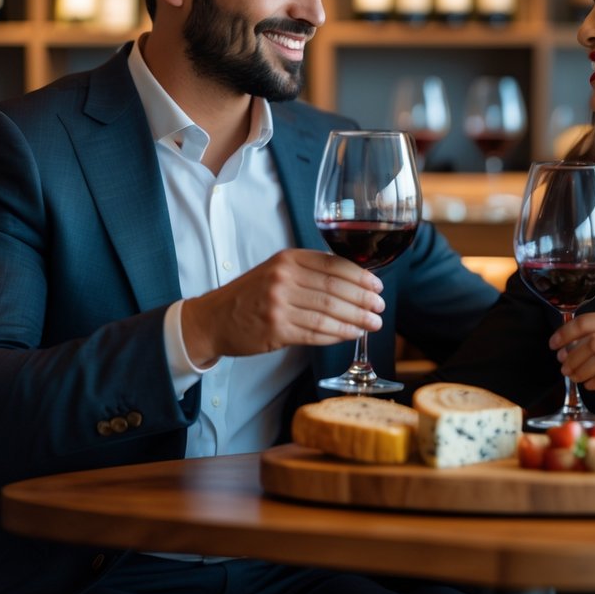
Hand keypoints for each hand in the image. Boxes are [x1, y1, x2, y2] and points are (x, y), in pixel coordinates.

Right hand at [180, 249, 384, 365]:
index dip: (360, 276)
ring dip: (356, 319)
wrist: (213, 319)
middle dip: (363, 300)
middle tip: (381, 308)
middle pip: (335, 289)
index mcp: (287, 259)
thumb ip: (309, 272)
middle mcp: (283, 278)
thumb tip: (354, 281)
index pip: (333, 265)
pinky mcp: (276, 330)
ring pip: (328, 312)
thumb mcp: (277, 271)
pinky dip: (338, 334)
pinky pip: (316, 332)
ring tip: (373, 324)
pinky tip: (352, 334)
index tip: (377, 286)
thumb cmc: (251, 295)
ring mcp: (278, 304)